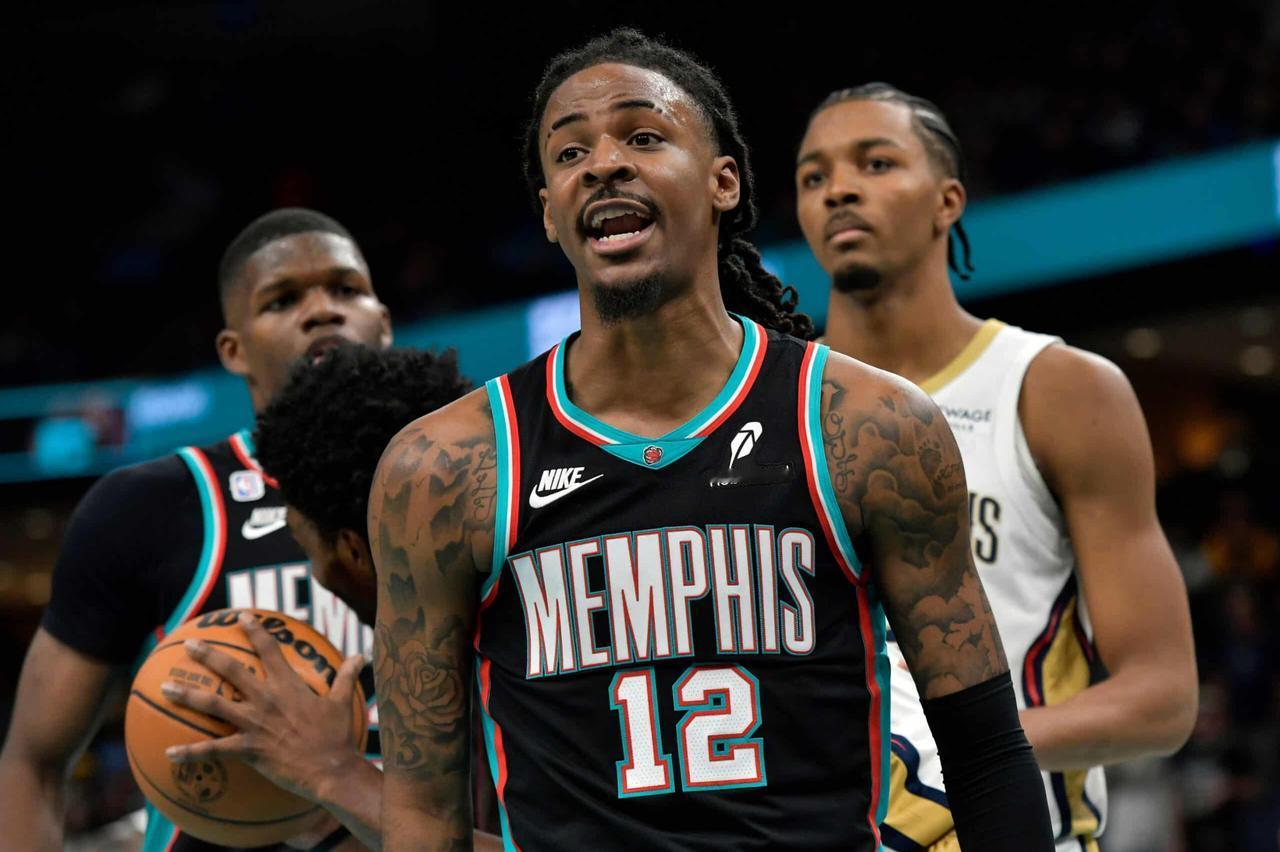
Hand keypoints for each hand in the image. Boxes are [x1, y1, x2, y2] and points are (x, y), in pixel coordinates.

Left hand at [162, 612, 365, 801]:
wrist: (331, 770)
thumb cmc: (338, 736)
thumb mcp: (344, 701)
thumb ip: (347, 676)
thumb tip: (360, 656)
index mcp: (288, 685)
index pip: (269, 649)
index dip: (255, 630)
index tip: (242, 616)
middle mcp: (267, 699)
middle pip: (231, 670)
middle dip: (207, 655)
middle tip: (188, 644)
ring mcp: (254, 724)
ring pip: (213, 705)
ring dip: (187, 696)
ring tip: (164, 688)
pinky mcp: (248, 749)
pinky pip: (213, 750)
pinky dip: (190, 752)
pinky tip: (170, 752)